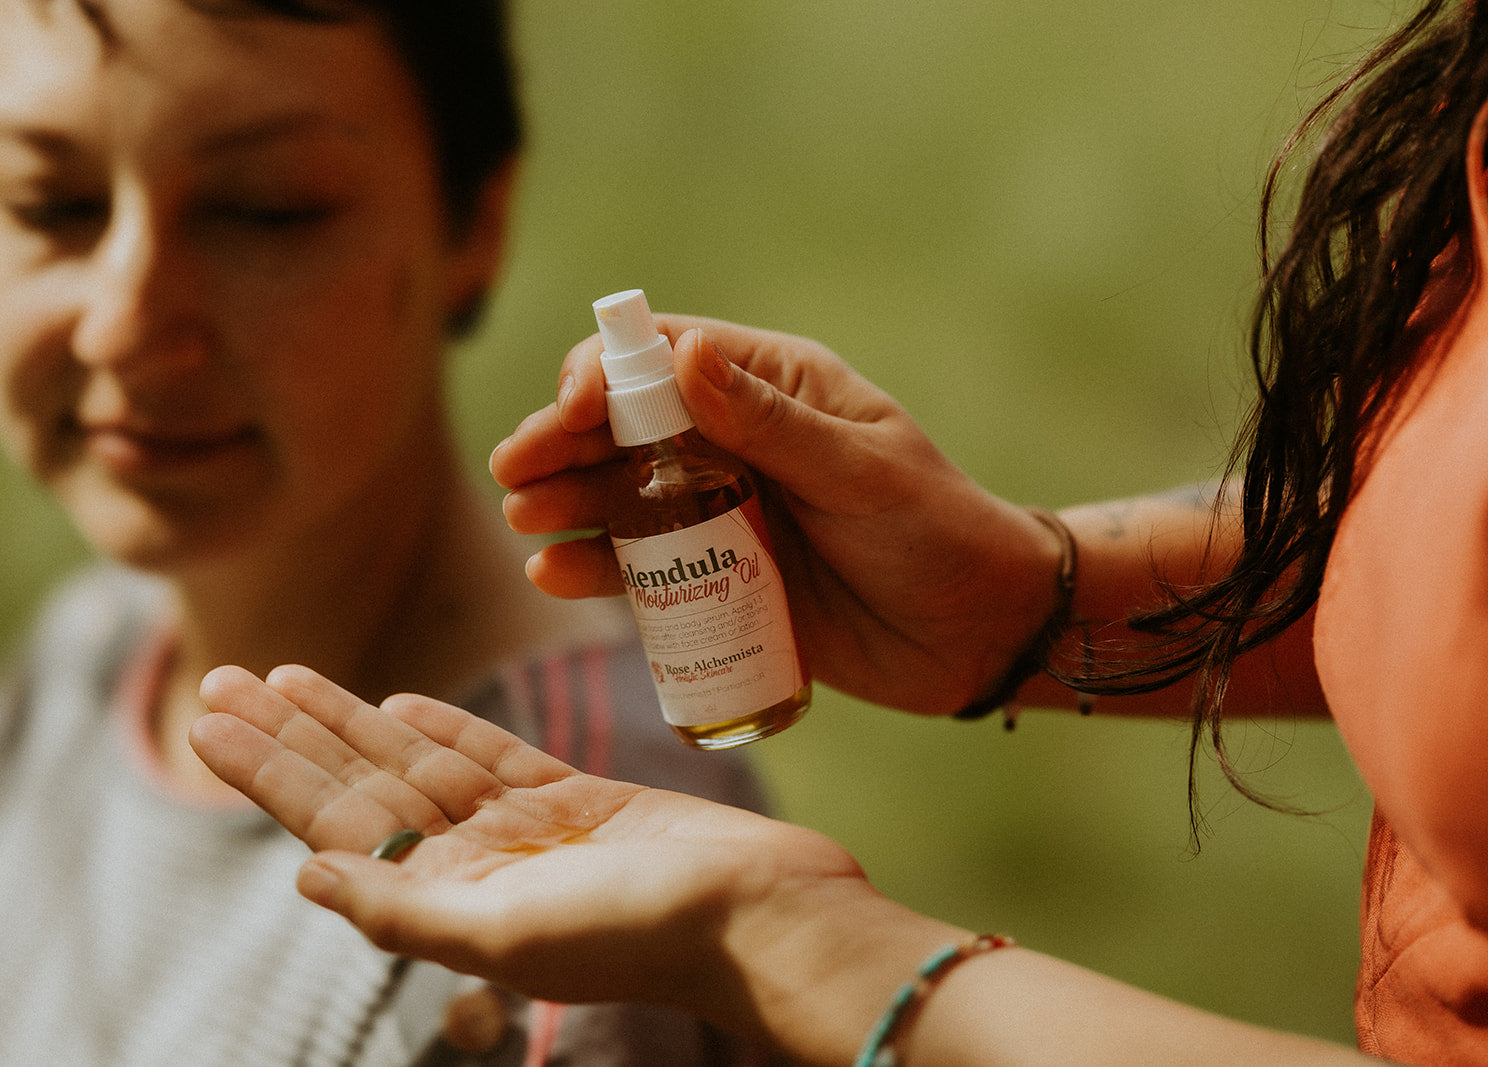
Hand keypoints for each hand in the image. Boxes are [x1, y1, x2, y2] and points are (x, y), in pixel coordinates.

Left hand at [190, 664, 862, 1016]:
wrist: (760, 912)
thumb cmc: (640, 933)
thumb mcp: (504, 934)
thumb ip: (400, 909)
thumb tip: (301, 879)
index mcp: (448, 899)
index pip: (333, 822)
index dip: (267, 767)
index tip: (208, 716)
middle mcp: (475, 864)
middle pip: (361, 784)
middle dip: (292, 731)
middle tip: (222, 675)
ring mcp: (526, 830)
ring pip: (416, 761)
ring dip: (352, 718)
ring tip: (289, 675)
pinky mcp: (578, 799)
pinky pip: (491, 755)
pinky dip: (444, 727)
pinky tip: (401, 702)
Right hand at [489, 316, 1062, 712]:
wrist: (979, 636)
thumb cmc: (939, 535)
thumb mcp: (863, 474)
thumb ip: (772, 424)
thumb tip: (681, 358)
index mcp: (773, 389)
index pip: (666, 360)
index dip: (606, 376)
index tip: (572, 410)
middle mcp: (735, 443)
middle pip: (625, 428)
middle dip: (564, 442)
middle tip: (516, 470)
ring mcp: (721, 513)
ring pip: (620, 497)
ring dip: (565, 502)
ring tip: (525, 519)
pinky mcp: (715, 580)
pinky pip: (641, 568)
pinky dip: (594, 567)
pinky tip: (554, 573)